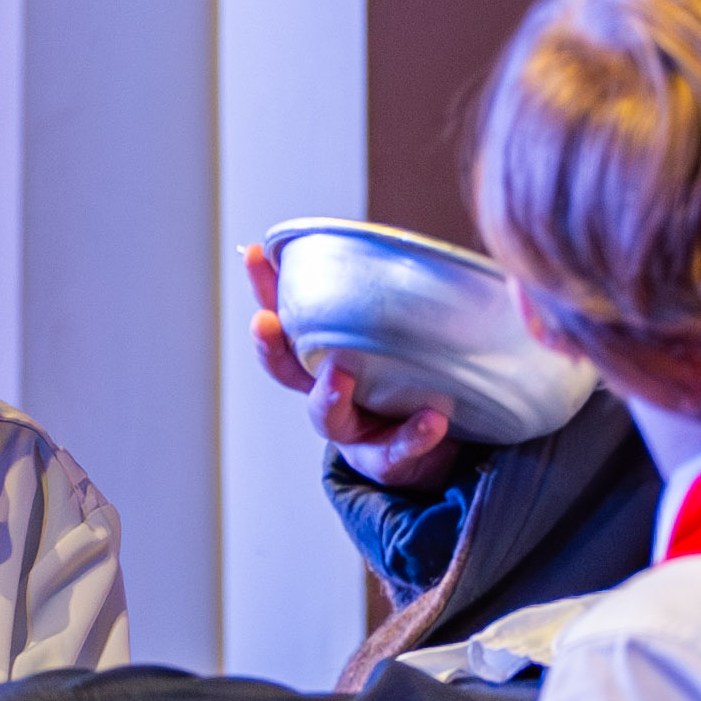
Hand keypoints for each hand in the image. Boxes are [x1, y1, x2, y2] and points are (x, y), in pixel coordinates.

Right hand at [242, 244, 466, 493]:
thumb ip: (401, 296)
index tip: (253, 255)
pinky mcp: (387, 460)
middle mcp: (330, 392)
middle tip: (266, 322)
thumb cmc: (416, 383)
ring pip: (326, 415)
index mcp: (327, 358)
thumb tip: (415, 239)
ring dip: (329, 393)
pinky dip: (412, 436)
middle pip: (288, 370)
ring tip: (342, 372)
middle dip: (271, 346)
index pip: (287, 318)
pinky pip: (394, 451)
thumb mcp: (403, 336)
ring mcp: (354, 430)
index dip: (265, 288)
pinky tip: (433, 421)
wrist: (446, 450)